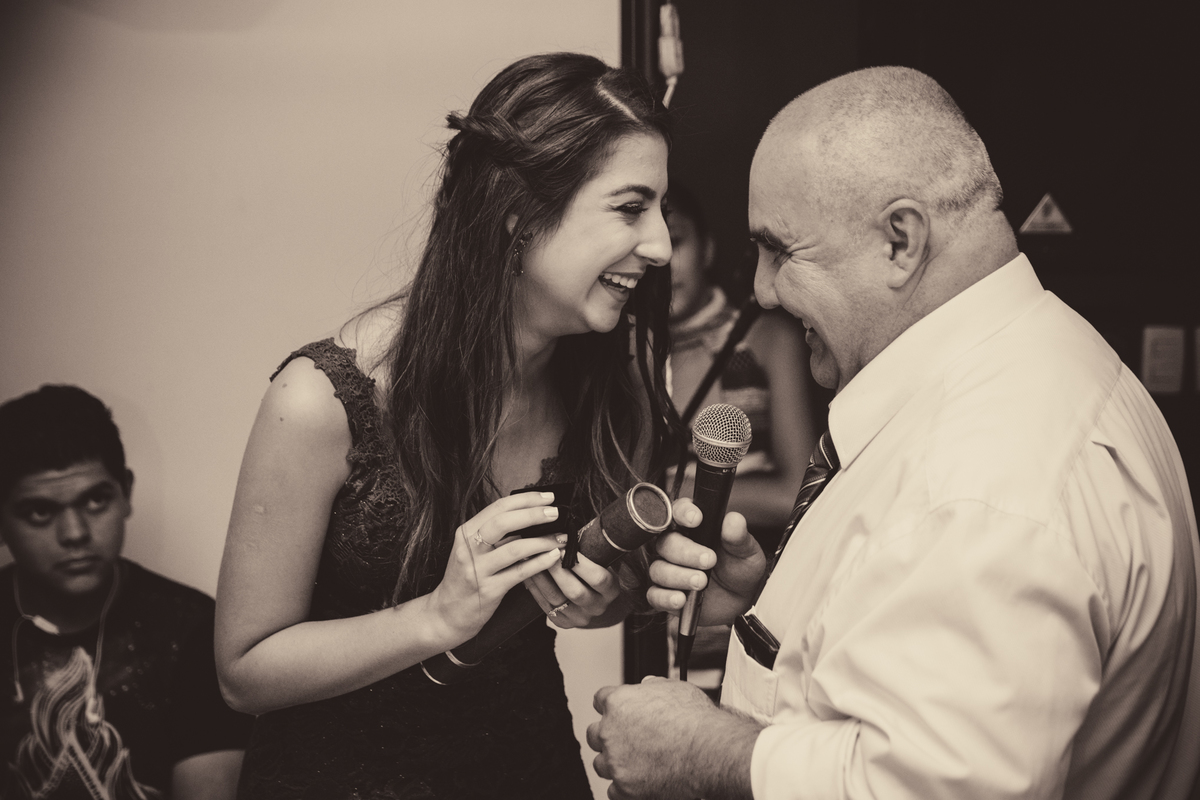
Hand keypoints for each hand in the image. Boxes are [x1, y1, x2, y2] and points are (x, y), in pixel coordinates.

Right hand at [425, 492, 564, 645]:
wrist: (446, 614)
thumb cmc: (465, 579)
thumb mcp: (473, 551)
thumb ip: (495, 534)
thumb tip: (531, 516)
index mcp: (466, 533)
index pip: (497, 507)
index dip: (525, 500)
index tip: (548, 497)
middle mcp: (469, 548)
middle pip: (503, 523)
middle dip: (533, 515)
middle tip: (556, 513)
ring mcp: (477, 570)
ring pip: (515, 548)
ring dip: (542, 541)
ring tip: (562, 537)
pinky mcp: (488, 590)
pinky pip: (519, 573)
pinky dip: (540, 562)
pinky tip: (553, 556)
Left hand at [524, 550, 622, 628]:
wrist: (597, 600)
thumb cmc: (598, 572)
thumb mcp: (603, 562)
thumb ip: (592, 550)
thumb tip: (569, 530)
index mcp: (611, 591)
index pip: (598, 579)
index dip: (582, 564)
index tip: (566, 546)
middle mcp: (597, 607)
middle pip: (575, 591)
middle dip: (557, 570)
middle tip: (544, 550)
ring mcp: (580, 617)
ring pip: (556, 598)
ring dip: (541, 577)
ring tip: (529, 558)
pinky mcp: (563, 622)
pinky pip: (545, 605)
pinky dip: (535, 588)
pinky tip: (528, 572)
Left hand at [588, 677, 759, 799]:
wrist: (709, 752)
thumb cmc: (695, 720)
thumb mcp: (675, 688)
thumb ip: (653, 686)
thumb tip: (646, 685)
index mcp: (618, 703)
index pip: (600, 700)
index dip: (611, 707)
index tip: (617, 713)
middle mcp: (610, 732)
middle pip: (594, 734)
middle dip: (608, 736)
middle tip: (625, 740)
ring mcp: (615, 761)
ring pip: (600, 764)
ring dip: (614, 763)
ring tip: (634, 763)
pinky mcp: (624, 787)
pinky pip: (613, 790)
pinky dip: (624, 788)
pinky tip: (639, 782)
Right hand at [647, 500, 766, 625]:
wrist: (740, 602)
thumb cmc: (739, 571)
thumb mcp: (746, 553)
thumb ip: (739, 537)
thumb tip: (733, 520)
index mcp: (694, 529)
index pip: (679, 511)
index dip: (683, 513)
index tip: (696, 519)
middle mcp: (677, 547)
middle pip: (665, 543)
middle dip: (686, 552)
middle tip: (708, 560)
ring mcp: (669, 571)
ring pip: (658, 569)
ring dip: (679, 576)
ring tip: (701, 581)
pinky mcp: (665, 594)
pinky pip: (654, 595)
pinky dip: (666, 597)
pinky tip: (681, 599)